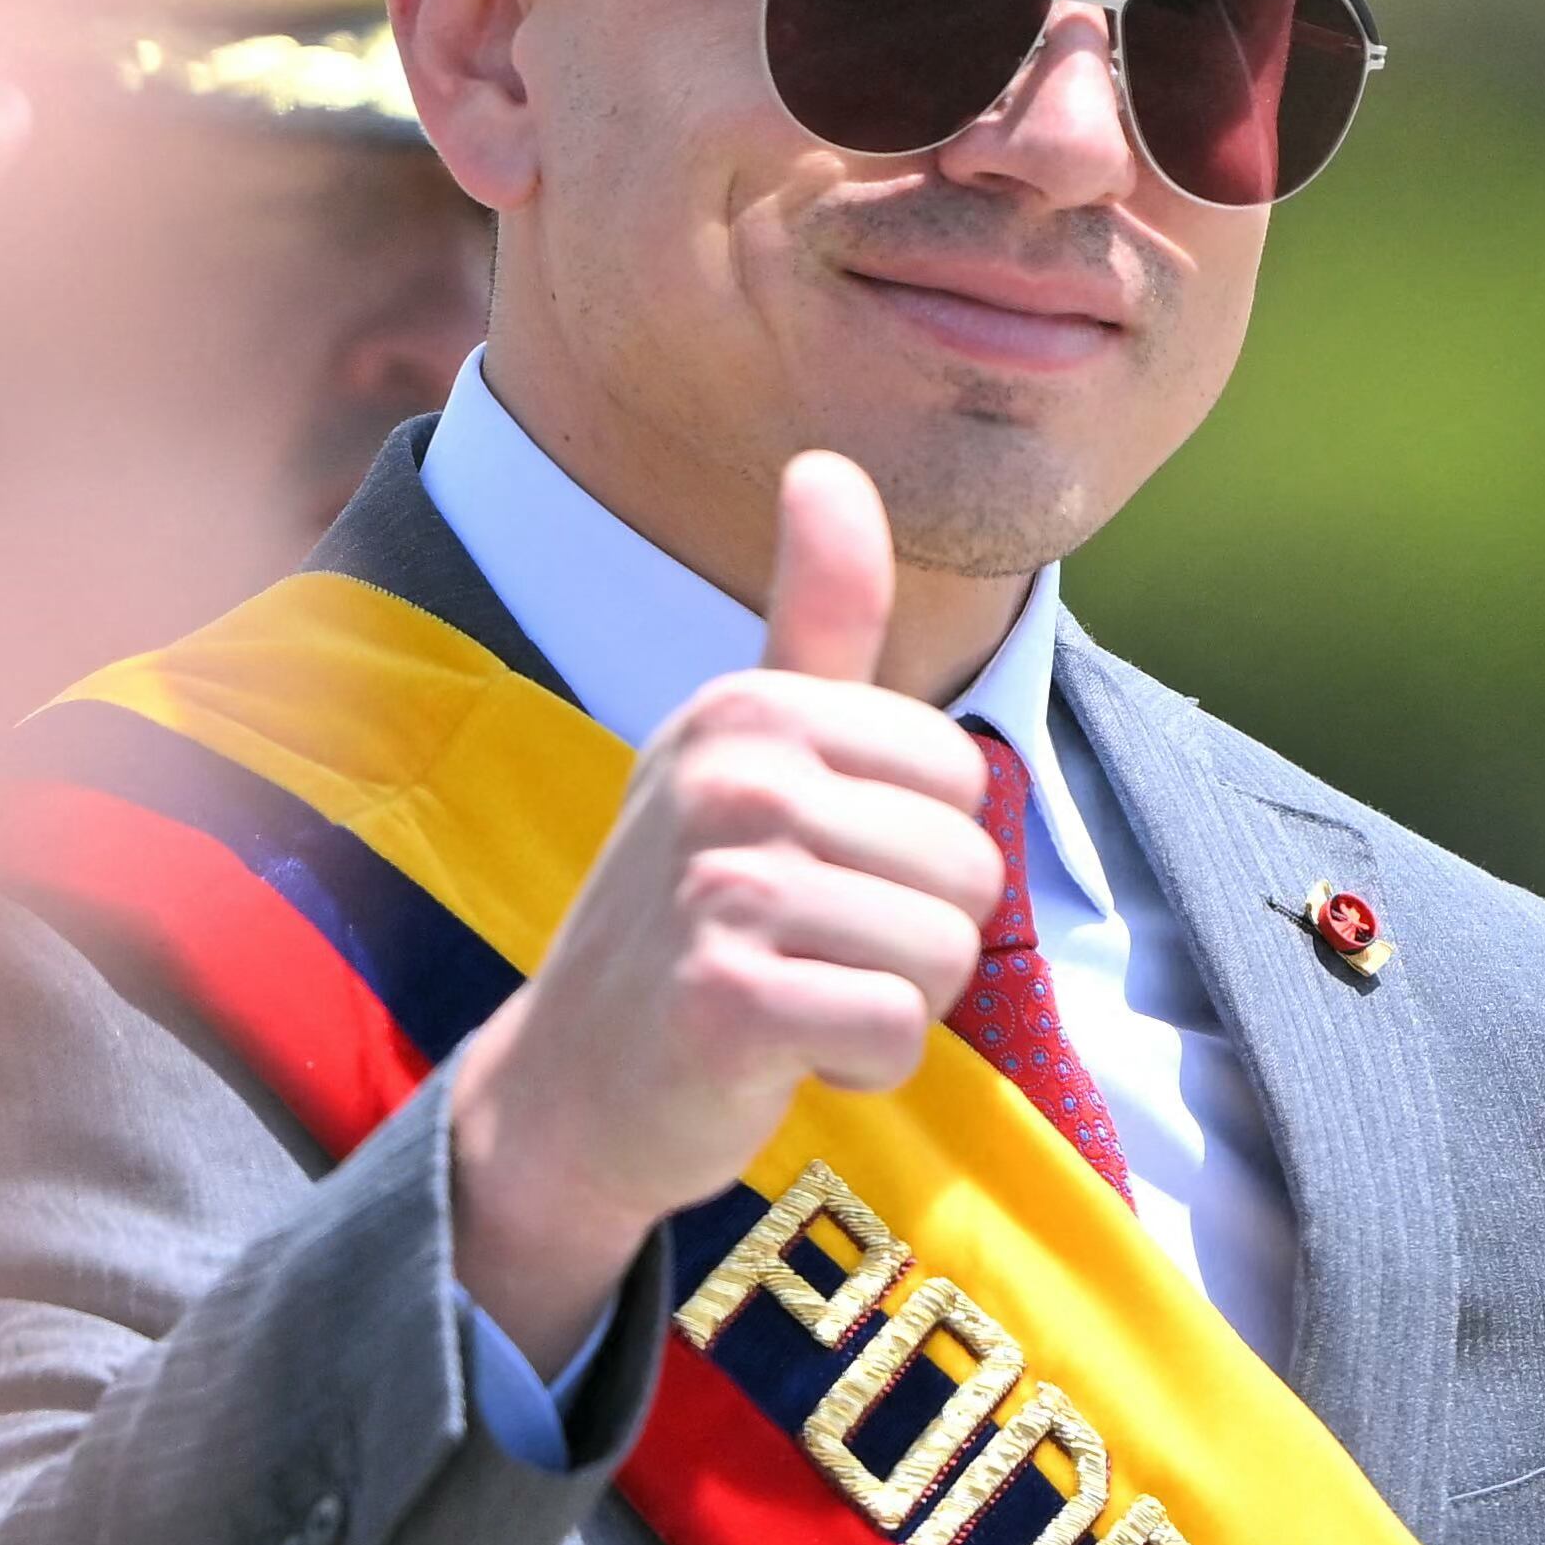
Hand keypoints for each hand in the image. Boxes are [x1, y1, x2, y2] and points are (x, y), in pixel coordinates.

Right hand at [447, 452, 1001, 1372]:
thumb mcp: (747, 750)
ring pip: (943, 954)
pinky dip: (860, 1066)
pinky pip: (895, 1029)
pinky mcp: (725, 999)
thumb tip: (830, 462)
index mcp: (746, 709)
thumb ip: (815, 620)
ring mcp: (718, 885)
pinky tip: (784, 1055)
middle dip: (914, 937)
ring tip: (797, 997)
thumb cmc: (690, 910)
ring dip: (890, 1004)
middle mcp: (727, 777)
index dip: (917, 850)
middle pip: (968, 868)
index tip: (821, 875)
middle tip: (808, 951)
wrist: (576, 1082)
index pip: (963, 777)